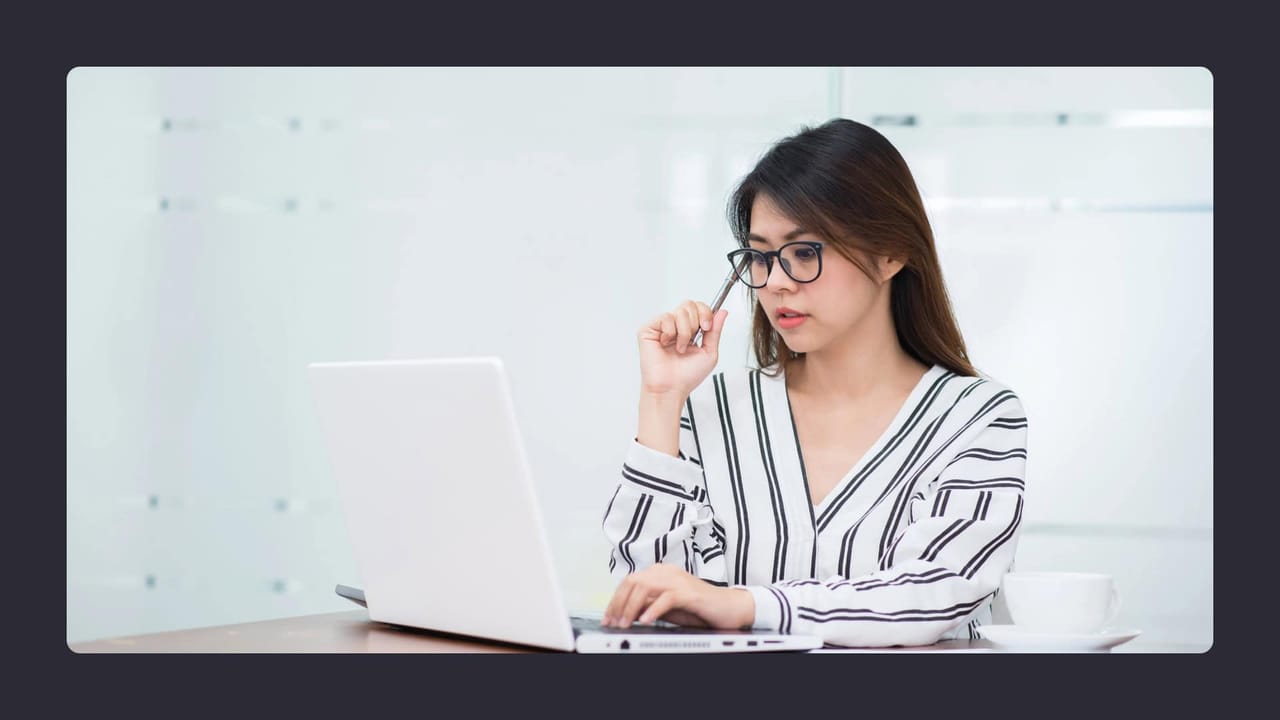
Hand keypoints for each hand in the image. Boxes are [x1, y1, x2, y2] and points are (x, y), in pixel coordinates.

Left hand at [601, 563, 754, 629]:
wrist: (729, 607)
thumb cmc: (699, 608)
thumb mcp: (667, 607)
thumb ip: (649, 604)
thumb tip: (625, 613)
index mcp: (660, 573)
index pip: (630, 581)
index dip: (615, 599)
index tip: (608, 617)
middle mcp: (667, 572)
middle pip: (634, 582)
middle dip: (619, 603)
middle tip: (613, 622)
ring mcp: (678, 580)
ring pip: (645, 587)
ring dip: (631, 607)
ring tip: (626, 623)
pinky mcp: (690, 592)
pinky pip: (667, 598)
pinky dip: (654, 609)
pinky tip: (646, 620)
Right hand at [637, 300, 727, 397]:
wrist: (671, 388)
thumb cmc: (687, 376)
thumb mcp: (709, 352)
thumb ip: (716, 330)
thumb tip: (722, 312)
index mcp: (690, 330)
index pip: (698, 307)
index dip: (705, 313)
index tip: (707, 327)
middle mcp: (675, 326)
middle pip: (689, 304)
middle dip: (695, 322)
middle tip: (691, 340)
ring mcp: (662, 327)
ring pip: (679, 311)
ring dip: (684, 333)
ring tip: (679, 348)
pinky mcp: (648, 329)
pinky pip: (665, 318)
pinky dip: (670, 333)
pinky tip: (666, 344)